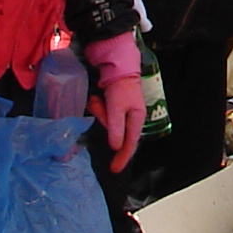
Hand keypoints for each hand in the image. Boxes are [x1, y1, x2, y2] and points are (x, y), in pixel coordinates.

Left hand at [83, 34, 145, 170]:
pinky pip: (104, 113)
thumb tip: (115, 147)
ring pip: (107, 121)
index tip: (114, 169)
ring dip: (99, 111)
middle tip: (98, 105)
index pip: (130, 144)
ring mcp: (122, 111)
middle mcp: (131, 117)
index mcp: (136, 119)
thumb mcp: (117, 108)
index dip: (122, 158)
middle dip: (103, 120)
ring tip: (96, 98)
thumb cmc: (120, 86)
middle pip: (114, 131)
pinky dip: (98, 106)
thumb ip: (115, 128)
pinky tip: (97, 97)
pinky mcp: (114, 104)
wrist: (117, 63)